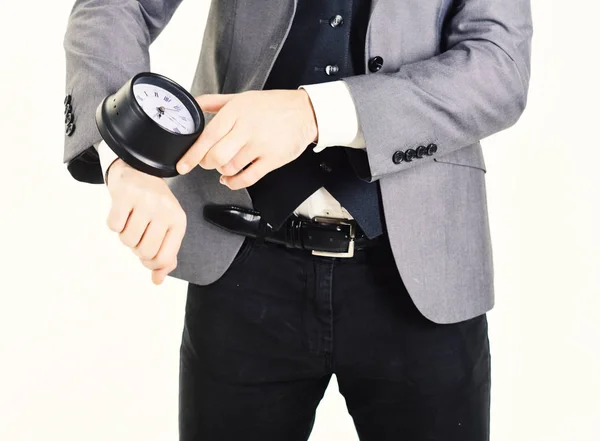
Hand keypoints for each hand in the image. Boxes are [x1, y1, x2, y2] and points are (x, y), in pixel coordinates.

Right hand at [105, 160, 186, 284]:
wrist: (140, 169)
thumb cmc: (154, 206)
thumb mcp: (166, 228)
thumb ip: (165, 256)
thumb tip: (157, 281)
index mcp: (178, 222)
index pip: (164, 259)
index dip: (150, 262)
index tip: (146, 253)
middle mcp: (165, 211)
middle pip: (144, 252)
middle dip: (136, 248)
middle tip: (138, 232)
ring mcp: (146, 202)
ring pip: (127, 240)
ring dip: (124, 235)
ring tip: (131, 220)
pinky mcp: (126, 194)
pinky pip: (114, 225)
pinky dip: (114, 223)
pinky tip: (122, 211)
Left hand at [176, 89, 317, 189]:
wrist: (304, 112)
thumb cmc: (272, 105)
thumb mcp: (241, 97)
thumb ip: (214, 101)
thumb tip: (193, 104)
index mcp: (236, 112)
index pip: (208, 136)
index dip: (192, 154)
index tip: (182, 165)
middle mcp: (247, 128)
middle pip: (216, 156)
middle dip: (206, 163)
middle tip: (207, 162)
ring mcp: (260, 145)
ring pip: (230, 168)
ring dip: (222, 171)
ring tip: (224, 165)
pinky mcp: (272, 160)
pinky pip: (247, 178)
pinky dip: (234, 182)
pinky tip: (230, 179)